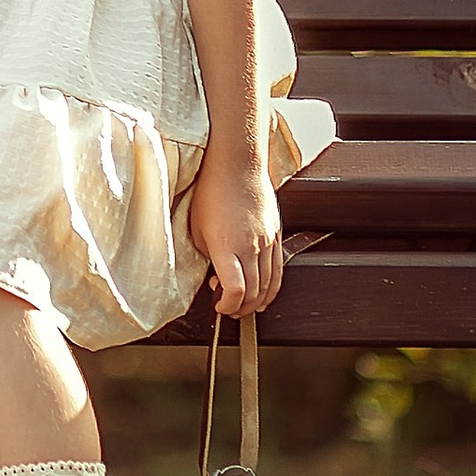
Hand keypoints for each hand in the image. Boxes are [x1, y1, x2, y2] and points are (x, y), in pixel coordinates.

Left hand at [188, 155, 283, 318]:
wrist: (237, 165)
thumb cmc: (211, 191)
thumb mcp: (197, 227)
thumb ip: (208, 254)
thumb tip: (216, 274)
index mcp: (225, 246)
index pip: (235, 290)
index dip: (228, 306)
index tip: (219, 307)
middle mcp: (250, 246)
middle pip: (254, 292)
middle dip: (241, 308)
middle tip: (230, 310)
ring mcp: (267, 241)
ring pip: (269, 284)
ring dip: (258, 301)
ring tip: (246, 306)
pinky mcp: (276, 234)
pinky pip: (279, 269)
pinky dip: (273, 286)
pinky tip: (265, 292)